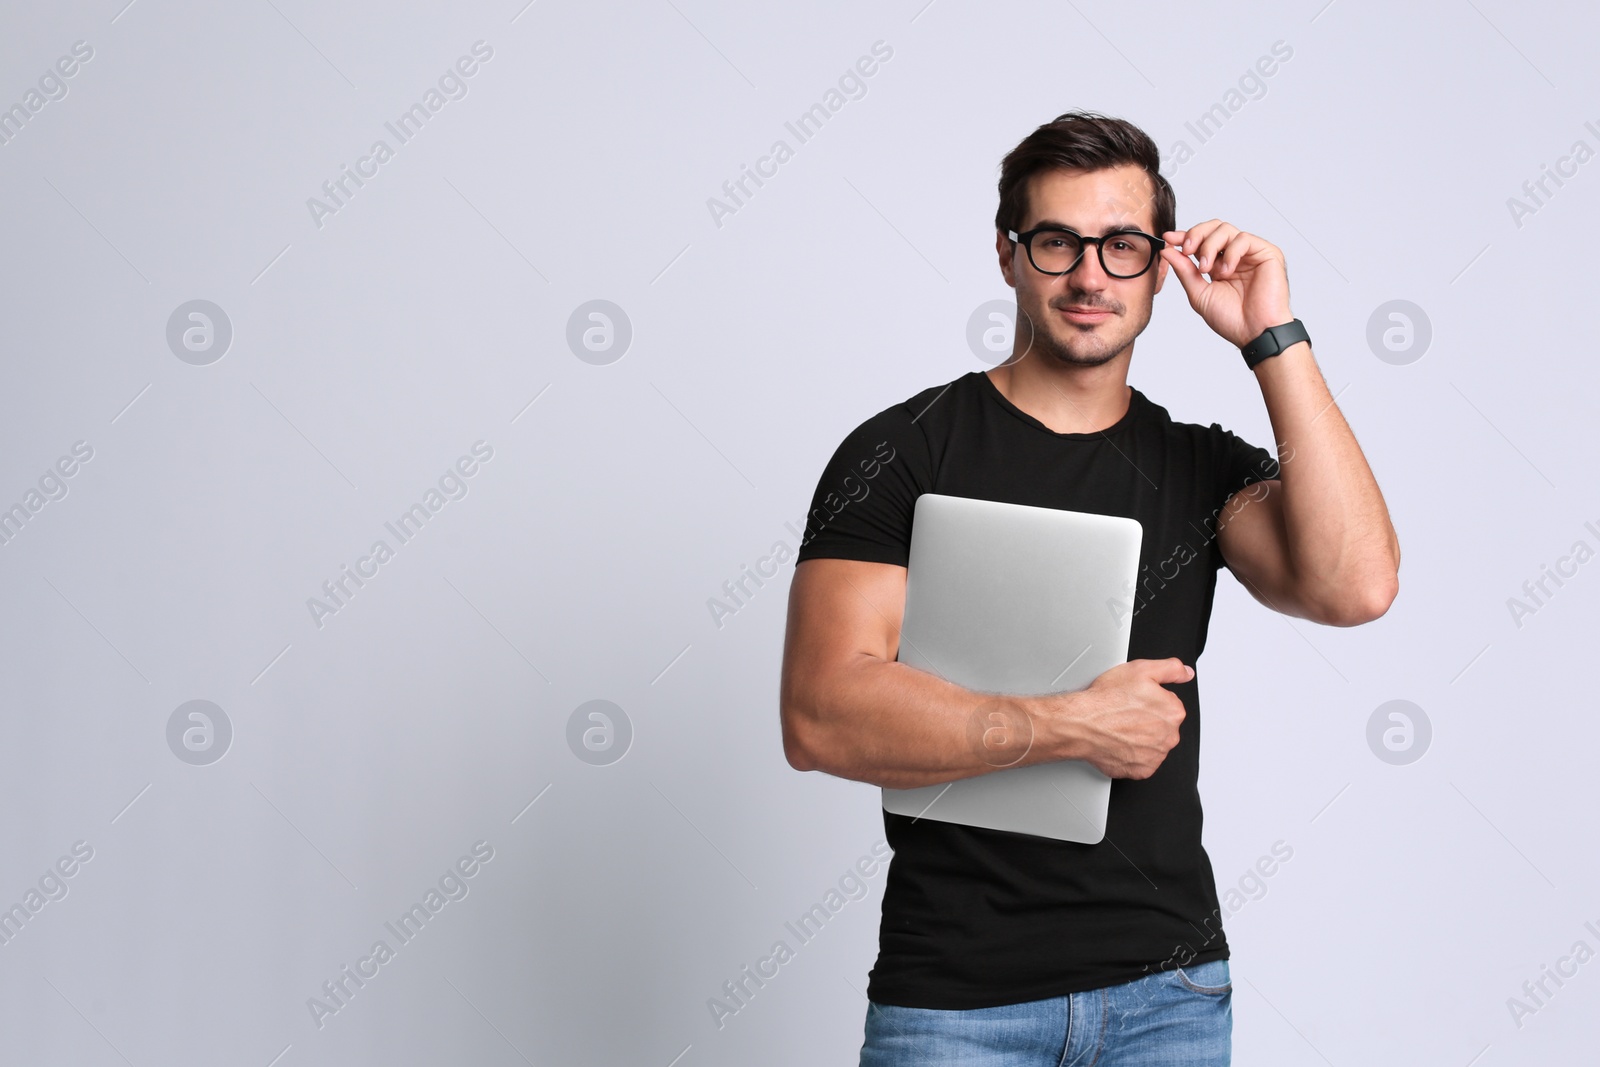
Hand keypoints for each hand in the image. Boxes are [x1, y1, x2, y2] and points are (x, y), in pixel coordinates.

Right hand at [1060, 658, 1191, 778]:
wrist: (1081, 723)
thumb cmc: (1106, 699)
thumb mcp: (1141, 669)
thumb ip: (1171, 669)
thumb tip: (1186, 673)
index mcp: (1173, 712)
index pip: (1169, 704)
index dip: (1151, 700)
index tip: (1136, 699)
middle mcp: (1169, 736)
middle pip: (1162, 726)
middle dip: (1148, 720)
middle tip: (1126, 713)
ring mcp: (1155, 755)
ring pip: (1153, 744)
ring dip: (1140, 738)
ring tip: (1120, 727)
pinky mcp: (1141, 770)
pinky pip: (1142, 762)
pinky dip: (1132, 754)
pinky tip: (1120, 742)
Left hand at [1161, 220, 1293, 348]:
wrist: (1253, 333)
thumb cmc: (1231, 319)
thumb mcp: (1199, 293)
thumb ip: (1184, 270)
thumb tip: (1167, 250)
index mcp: (1218, 265)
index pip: (1201, 240)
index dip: (1184, 236)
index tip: (1169, 238)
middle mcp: (1234, 256)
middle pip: (1213, 227)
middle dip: (1196, 234)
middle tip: (1187, 250)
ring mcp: (1250, 253)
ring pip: (1225, 229)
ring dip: (1210, 245)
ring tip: (1206, 268)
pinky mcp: (1267, 253)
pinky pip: (1244, 239)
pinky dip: (1230, 253)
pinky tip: (1226, 271)